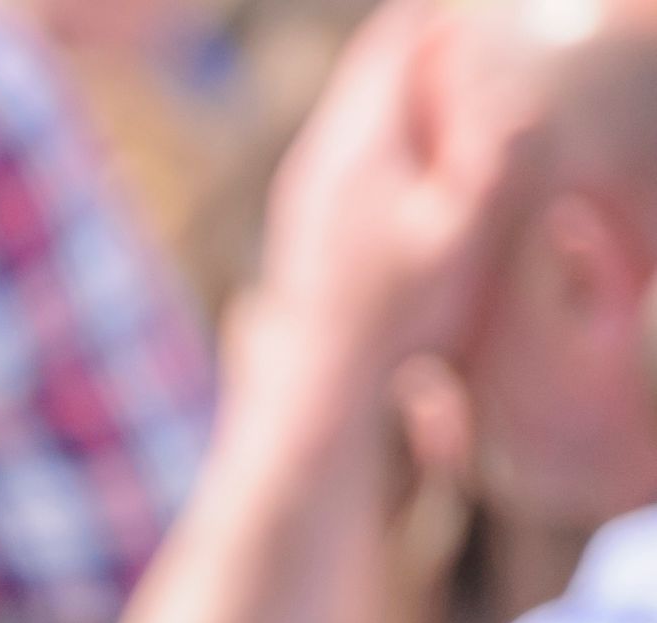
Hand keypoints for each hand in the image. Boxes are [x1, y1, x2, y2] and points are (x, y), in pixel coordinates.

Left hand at [249, 0, 538, 370]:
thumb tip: (521, 108)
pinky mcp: (304, 211)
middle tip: (450, 9)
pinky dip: (378, 108)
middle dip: (414, 29)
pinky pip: (343, 135)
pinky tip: (405, 120)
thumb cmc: (400, 316)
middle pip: (369, 64)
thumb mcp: (461, 241)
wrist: (319, 382)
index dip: (436, 12)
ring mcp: (306, 184)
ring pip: (352, 99)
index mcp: (363, 146)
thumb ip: (491, 169)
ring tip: (436, 42)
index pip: (397, 45)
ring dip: (393, 67)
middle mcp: (322, 155)